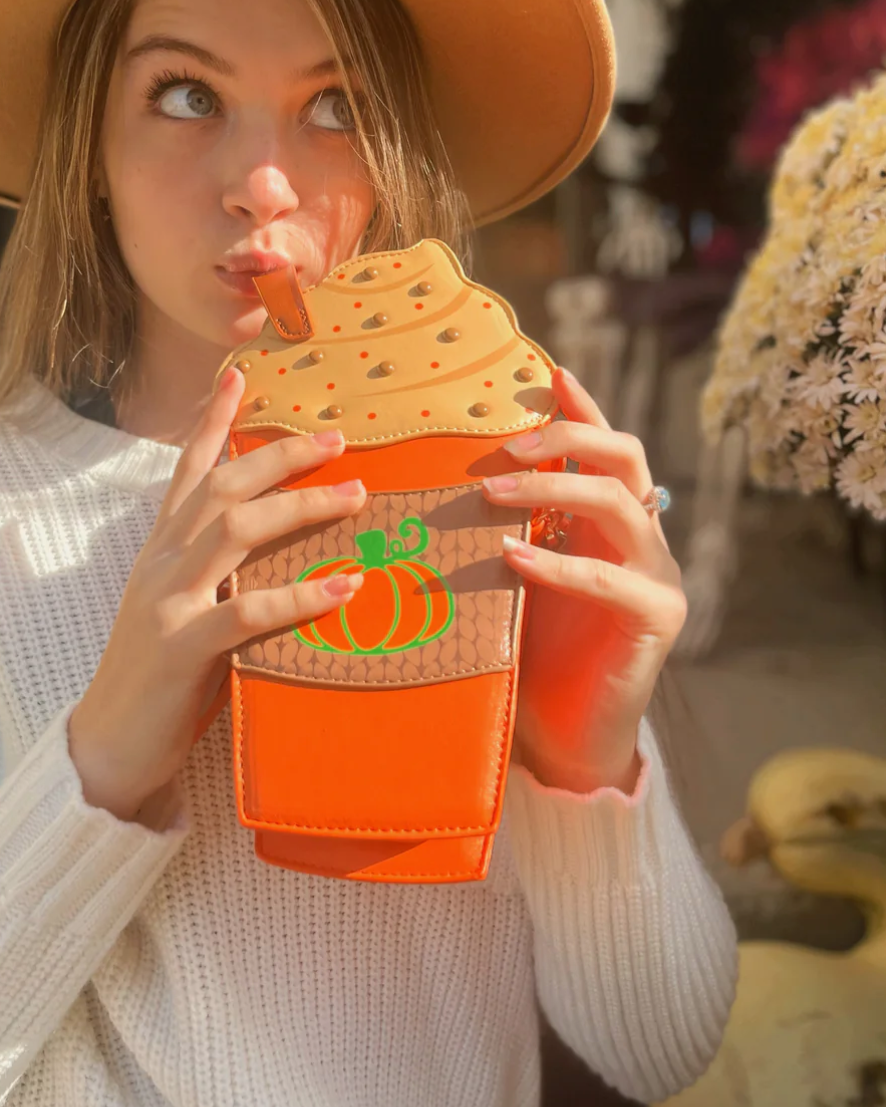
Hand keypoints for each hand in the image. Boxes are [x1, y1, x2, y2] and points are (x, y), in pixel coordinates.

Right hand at [68, 366, 366, 820]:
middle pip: (222, 487)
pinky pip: (248, 613)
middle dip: (281, 456)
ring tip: (356, 496)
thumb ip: (215, 577)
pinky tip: (345, 587)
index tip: (238, 378)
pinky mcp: (182, 648)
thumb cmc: (156, 679)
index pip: (186, 472)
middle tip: (337, 440)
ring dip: (300, 507)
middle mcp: (160, 563)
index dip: (211, 422)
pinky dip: (301, 597)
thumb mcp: (181, 610)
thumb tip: (273, 553)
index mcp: (160, 552)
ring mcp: (167, 602)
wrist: (106, 746)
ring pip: (235, 531)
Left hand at [482, 367, 685, 793]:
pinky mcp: (657, 620)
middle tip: (508, 443)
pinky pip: (612, 580)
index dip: (583, 407)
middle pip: (626, 457)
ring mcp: (657, 576)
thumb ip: (507, 529)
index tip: (549, 371)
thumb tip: (449, 480)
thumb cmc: (530, 652)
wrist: (563, 735)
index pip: (605, 448)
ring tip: (493, 493)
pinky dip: (559, 564)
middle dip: (569, 436)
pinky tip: (512, 558)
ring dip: (553, 489)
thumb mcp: (514, 576)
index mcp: (609, 521)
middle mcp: (642, 538)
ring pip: (620, 505)